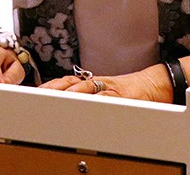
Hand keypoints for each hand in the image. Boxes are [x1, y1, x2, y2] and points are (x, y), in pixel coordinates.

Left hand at [39, 64, 171, 102]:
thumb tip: (67, 107)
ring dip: (70, 94)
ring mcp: (109, 88)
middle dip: (54, 90)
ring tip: (56, 100)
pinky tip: (86, 105)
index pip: (66, 82)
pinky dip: (96, 101)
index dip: (50, 87)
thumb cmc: (131, 93)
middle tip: (38, 96)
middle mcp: (99, 83)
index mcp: (93, 83)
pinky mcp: (122, 95)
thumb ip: (89, 97)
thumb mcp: (107, 94)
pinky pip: (106, 97)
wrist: (155, 85)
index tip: (34, 93)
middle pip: (71, 83)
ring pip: (86, 89)